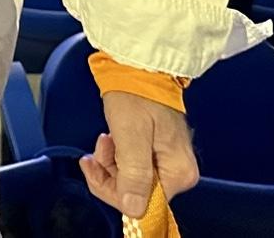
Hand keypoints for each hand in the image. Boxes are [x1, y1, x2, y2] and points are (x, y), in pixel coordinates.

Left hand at [81, 91, 198, 219]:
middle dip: (110, 172)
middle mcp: (178, 170)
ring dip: (111, 161)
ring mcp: (167, 159)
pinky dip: (117, 154)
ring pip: (131, 178)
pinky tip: (111, 137)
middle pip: (136, 192)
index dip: (113, 190)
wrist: (137, 65)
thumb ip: (134, 174)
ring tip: (105, 137)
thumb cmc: (136, 92)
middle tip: (100, 147)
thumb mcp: (131, 134)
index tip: (94, 170)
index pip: (144, 204)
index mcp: (179, 172)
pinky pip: (132, 164)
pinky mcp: (156, 149)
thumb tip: (134, 208)